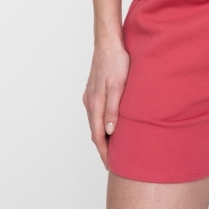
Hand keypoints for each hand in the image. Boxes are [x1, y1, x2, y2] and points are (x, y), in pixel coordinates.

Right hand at [82, 40, 129, 167]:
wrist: (108, 42)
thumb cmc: (117, 62)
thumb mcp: (119, 85)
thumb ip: (114, 109)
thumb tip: (110, 132)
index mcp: (95, 104)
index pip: (98, 136)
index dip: (105, 152)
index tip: (112, 166)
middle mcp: (89, 103)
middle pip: (95, 132)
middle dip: (103, 148)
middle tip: (114, 162)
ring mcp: (90, 97)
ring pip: (95, 123)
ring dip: (102, 137)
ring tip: (114, 148)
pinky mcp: (93, 91)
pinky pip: (96, 113)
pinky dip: (102, 124)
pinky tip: (110, 125)